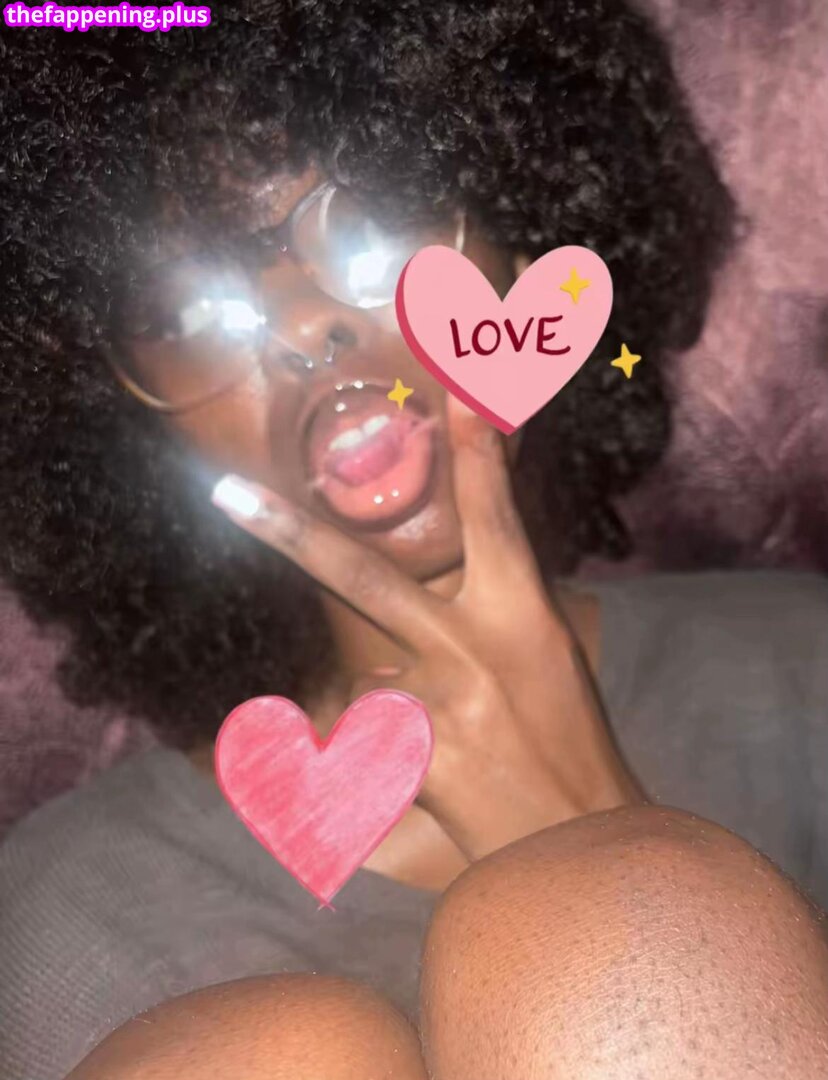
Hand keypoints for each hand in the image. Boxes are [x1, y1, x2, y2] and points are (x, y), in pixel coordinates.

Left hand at [211, 396, 643, 861]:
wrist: (579, 845)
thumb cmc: (567, 740)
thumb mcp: (549, 654)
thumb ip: (495, 606)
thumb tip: (439, 582)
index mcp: (523, 613)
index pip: (492, 515)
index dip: (474, 446)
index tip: (455, 385)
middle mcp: (475, 647)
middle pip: (363, 577)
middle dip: (287, 534)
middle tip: (223, 493)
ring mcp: (437, 705)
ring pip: (376, 682)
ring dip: (405, 709)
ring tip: (467, 749)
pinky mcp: (410, 761)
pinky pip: (372, 743)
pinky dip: (394, 757)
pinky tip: (444, 781)